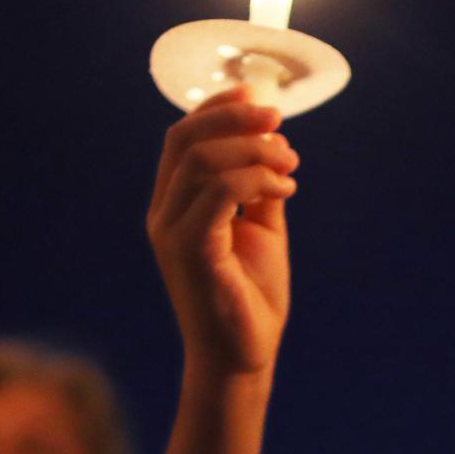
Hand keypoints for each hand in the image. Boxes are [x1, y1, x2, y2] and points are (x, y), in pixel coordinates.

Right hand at [148, 87, 298, 378]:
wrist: (244, 355)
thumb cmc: (250, 296)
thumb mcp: (260, 228)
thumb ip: (258, 187)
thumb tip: (273, 142)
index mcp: (175, 204)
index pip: (182, 137)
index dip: (217, 107)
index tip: (259, 98)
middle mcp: (165, 214)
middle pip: (186, 138)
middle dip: (235, 117)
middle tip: (278, 121)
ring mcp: (172, 232)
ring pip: (204, 160)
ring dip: (255, 151)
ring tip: (290, 166)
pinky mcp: (190, 250)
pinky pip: (218, 192)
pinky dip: (257, 180)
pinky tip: (285, 191)